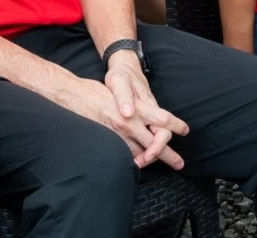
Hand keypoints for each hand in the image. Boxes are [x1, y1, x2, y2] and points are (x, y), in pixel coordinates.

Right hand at [56, 63, 188, 169]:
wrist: (71, 95)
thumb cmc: (94, 90)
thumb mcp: (120, 91)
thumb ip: (135, 106)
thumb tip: (144, 114)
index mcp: (136, 108)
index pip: (164, 119)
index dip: (176, 126)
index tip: (184, 130)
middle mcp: (130, 123)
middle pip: (157, 143)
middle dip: (169, 155)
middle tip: (179, 163)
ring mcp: (119, 135)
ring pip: (142, 153)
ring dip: (152, 159)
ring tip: (158, 165)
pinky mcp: (108, 141)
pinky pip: (125, 155)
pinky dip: (133, 159)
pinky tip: (136, 161)